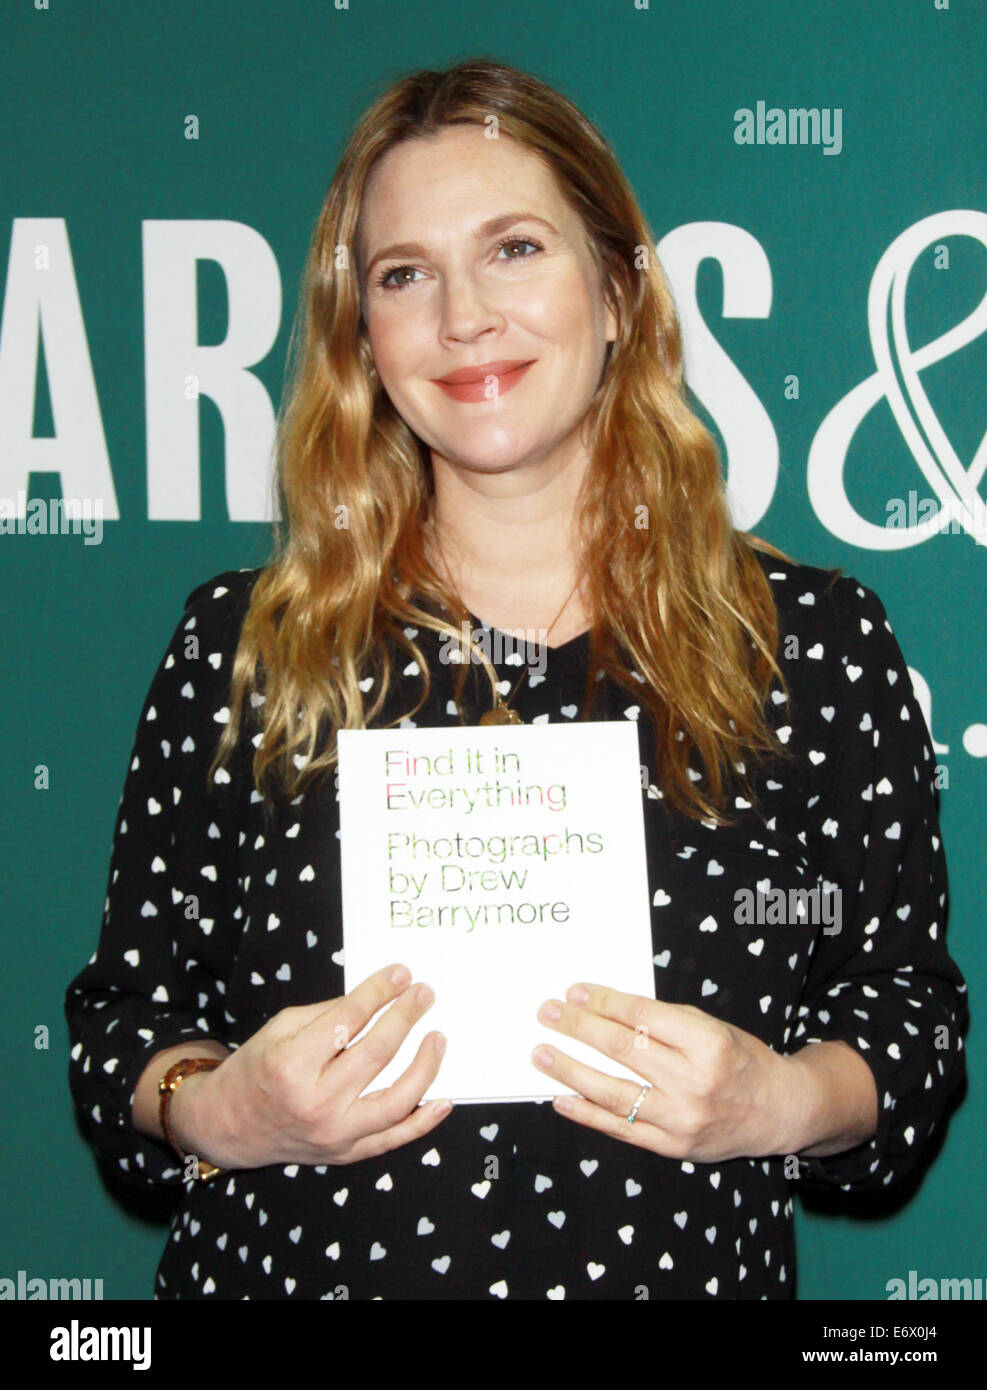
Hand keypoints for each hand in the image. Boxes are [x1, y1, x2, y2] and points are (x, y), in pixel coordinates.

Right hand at [173, 964, 451, 1169]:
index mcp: (291, 1066)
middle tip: (425, 994)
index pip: (348, 1021)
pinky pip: (392, 1140)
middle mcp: (315, 1104)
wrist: (227, 1126)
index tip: (401, 974)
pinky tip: (443, 1100)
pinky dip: (422, 1122)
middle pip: (375, 1054)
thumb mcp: (280, 1028)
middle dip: (405, 1018)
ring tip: (438, 1038)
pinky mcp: (345, 1153)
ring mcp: (333, 1134)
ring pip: (394, 1102)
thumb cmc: (255, 1070)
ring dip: (424, 1067)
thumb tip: (377, 998)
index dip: (379, 993)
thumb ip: (328, 1014)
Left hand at [531, 983, 796, 1162]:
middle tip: (548, 1013)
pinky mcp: (672, 1146)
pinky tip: (560, 1099)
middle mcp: (694, 1082)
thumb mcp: (712, 1027)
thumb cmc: (741, 1060)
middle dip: (579, 1028)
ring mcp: (681, 1119)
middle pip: (623, 1050)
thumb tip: (606, 1009)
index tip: (575, 992)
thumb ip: (664, 1021)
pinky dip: (587, 1114)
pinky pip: (620, 1129)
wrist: (778, 1111)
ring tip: (541, 1054)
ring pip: (614, 1092)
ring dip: (570, 1071)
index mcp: (708, 1044)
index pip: (642, 1018)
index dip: (604, 1002)